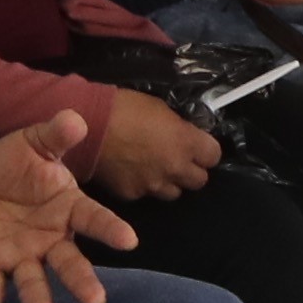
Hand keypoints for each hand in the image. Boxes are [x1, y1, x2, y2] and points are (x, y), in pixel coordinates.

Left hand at [0, 112, 129, 302]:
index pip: (93, 219)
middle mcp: (50, 239)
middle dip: (82, 281)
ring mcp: (21, 256)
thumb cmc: (11, 163)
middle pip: (70, 262)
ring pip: (34, 281)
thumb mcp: (33, 143)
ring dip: (39, 302)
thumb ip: (55, 135)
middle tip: (96, 301)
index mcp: (67, 208)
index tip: (130, 240)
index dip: (110, 229)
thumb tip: (76, 119)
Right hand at [91, 87, 221, 201]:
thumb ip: (178, 129)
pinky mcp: (132, 195)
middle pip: (200, 180)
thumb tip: (184, 136)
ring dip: (169, 182)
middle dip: (191, 170)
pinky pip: (146, 194)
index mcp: (186, 142)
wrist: (88, 125)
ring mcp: (153, 185)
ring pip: (174, 193)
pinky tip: (132, 173)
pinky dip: (143, 186)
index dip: (206, 151)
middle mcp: (175, 168)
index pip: (214, 156)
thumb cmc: (125, 108)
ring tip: (156, 169)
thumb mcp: (161, 109)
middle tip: (178, 160)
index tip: (198, 147)